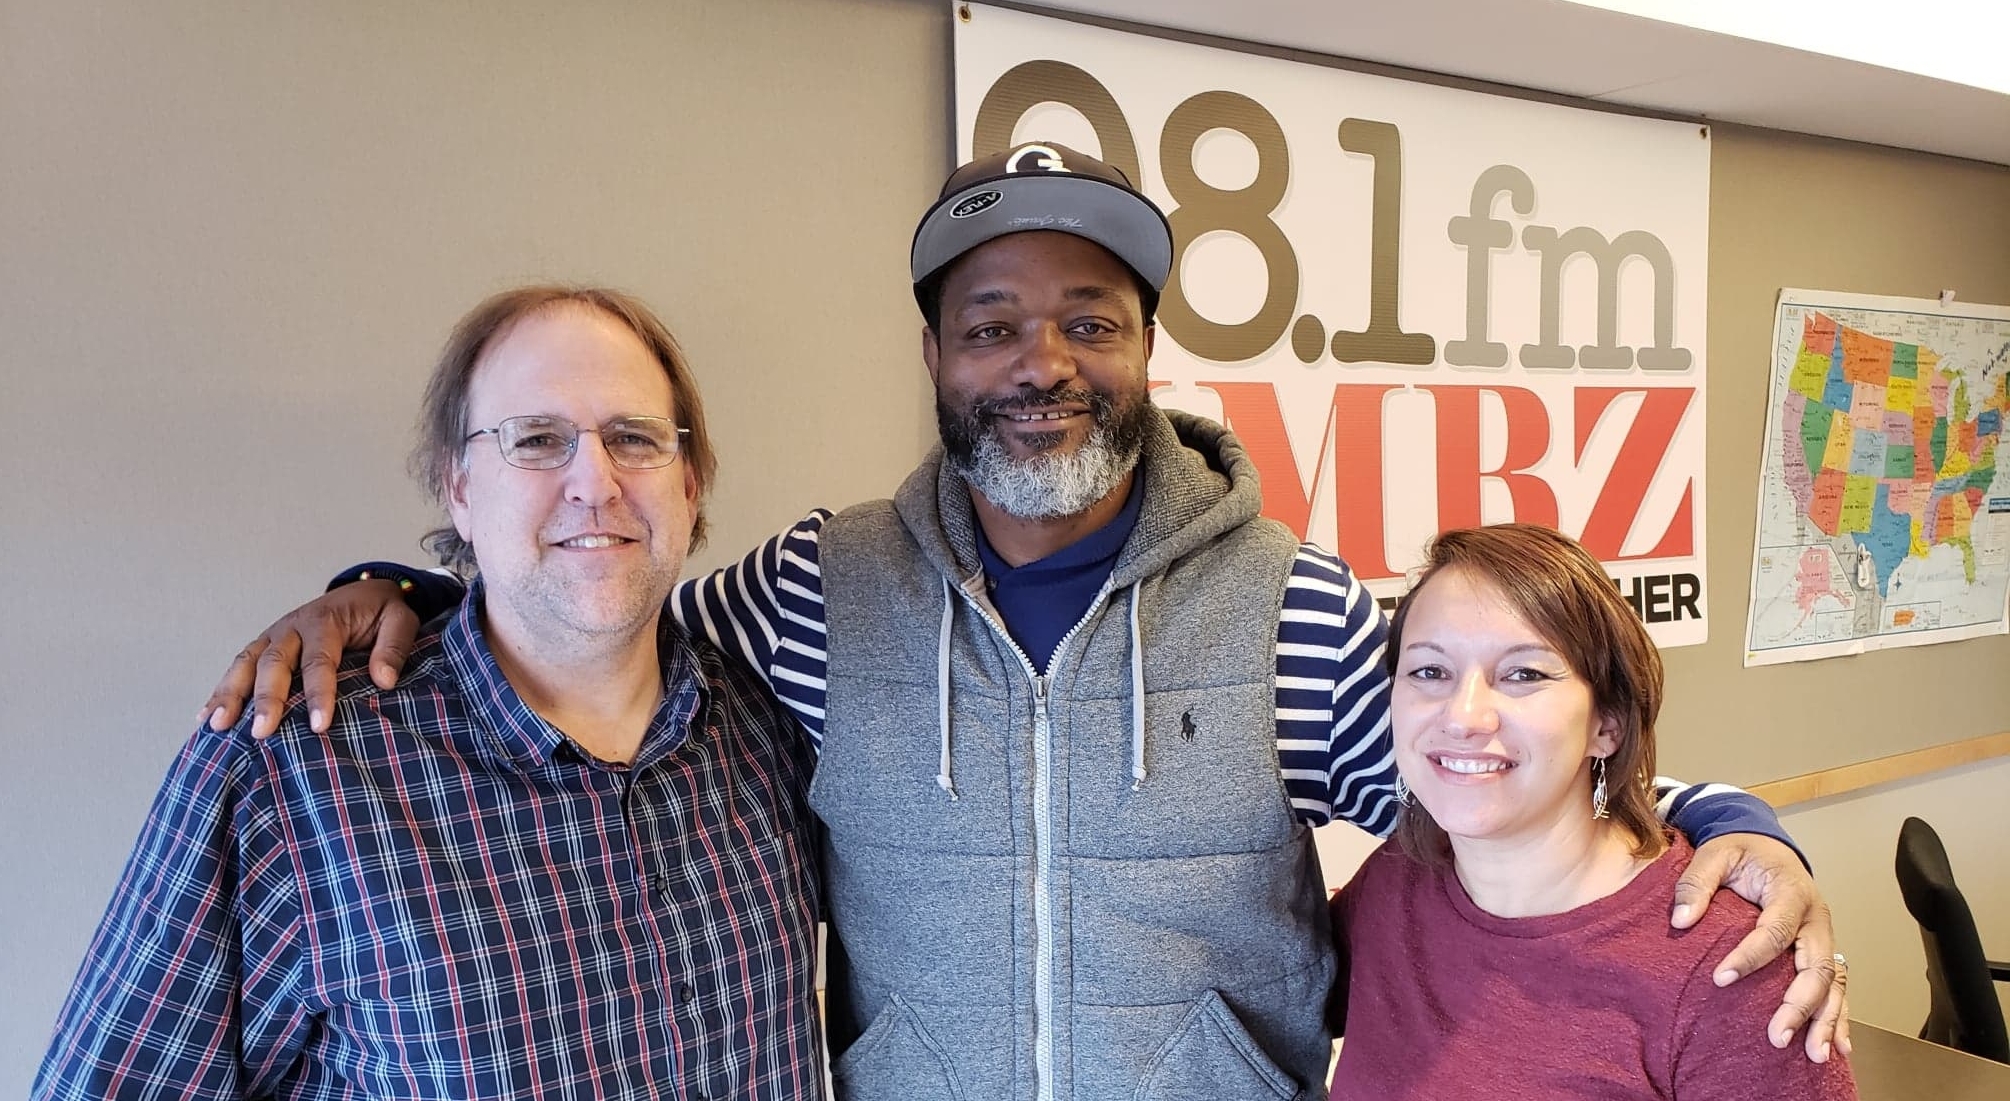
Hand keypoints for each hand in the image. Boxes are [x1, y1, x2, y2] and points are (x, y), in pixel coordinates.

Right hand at [200, 580, 418, 737]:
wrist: (363, 593)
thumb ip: (394, 646)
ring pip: (245, 664)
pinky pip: (238, 667)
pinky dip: (221, 691)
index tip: (318, 724)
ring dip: (230, 695)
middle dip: (265, 699)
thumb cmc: (381, 612)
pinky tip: (207, 718)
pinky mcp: (264, 646)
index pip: (318, 661)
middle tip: (262, 732)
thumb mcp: (401, 620)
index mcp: (325, 621)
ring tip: (218, 726)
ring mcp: (273, 636)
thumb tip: (384, 679)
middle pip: (273, 663)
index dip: (317, 693)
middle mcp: (291, 627)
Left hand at [1673, 833, 1850, 1061]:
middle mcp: (1816, 918)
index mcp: (1791, 892)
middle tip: (1776, 1036)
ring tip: (1814, 1055)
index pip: (1775, 931)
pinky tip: (1837, 1046)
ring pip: (1834, 983)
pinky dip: (1838, 1016)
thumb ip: (1695, 882)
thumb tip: (1680, 920)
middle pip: (1817, 967)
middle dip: (1799, 1005)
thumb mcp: (1714, 854)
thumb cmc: (1740, 851)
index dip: (1750, 957)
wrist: (1766, 844)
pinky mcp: (1823, 950)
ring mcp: (1825, 937)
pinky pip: (1837, 986)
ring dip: (1825, 1020)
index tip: (1720, 979)